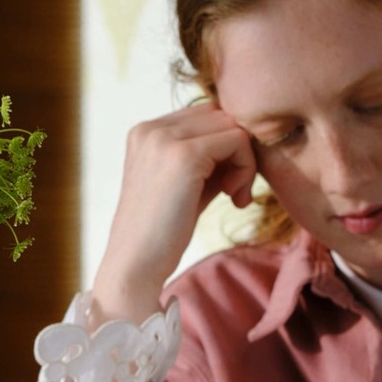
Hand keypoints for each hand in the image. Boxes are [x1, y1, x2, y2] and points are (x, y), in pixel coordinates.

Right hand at [90, 102, 256, 326]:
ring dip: (245, 160)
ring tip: (234, 195)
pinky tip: (234, 198)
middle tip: (234, 191)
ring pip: (233, 125)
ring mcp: (164, 139)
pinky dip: (246, 169)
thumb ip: (205, 156)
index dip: (224, 146)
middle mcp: (150, 128)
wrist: (135, 266)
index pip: (204, 115)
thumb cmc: (161, 233)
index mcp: (144, 132)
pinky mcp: (184, 155)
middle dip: (238, 151)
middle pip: (221, 115)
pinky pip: (238, 141)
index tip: (224, 184)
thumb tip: (245, 136)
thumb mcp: (182, 183)